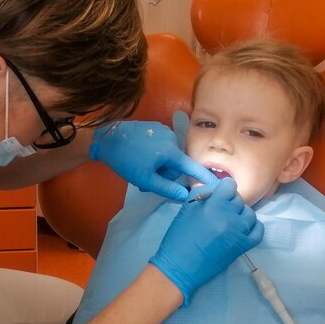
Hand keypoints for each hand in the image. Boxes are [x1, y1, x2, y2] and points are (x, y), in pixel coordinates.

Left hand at [89, 121, 216, 199]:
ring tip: (141, 168)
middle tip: (148, 179)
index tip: (218, 183)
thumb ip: (166, 188)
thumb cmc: (126, 160)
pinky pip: (162, 147)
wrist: (106, 138)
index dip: (204, 177)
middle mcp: (172, 139)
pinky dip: (155, 155)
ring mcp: (163, 131)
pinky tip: (141, 156)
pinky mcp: (155, 128)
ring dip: (159, 165)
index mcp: (171, 151)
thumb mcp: (145, 179)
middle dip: (165, 173)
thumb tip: (185, 195)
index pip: (192, 167)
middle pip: (177, 164)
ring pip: (169, 156)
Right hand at [149, 177, 263, 304]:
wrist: (181, 265)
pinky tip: (243, 228)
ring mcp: (238, 232)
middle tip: (220, 210)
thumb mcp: (186, 210)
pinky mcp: (243, 246)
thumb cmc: (178, 238)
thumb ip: (202, 197)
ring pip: (250, 214)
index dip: (224, 188)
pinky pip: (258, 231)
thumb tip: (214, 190)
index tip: (220, 194)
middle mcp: (228, 216)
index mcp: (212, 205)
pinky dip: (253, 227)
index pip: (230, 185)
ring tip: (230, 220)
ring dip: (241, 214)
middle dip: (230, 202)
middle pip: (239, 200)